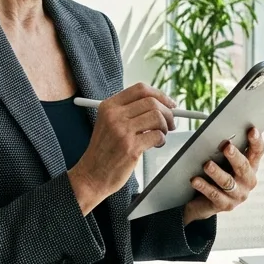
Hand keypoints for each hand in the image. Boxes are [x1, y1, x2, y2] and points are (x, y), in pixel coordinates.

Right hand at [67, 83, 176, 213]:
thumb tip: (161, 105)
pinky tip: (155, 145)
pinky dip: (161, 140)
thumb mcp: (109, 123)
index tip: (169, 104)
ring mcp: (122, 131)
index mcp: (108, 106)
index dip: (159, 95)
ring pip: (157, 117)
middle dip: (167, 112)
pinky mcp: (130, 147)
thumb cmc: (104, 150)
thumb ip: (130, 112)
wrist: (92, 174)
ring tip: (160, 135)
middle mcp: (114, 115)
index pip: (140, 89)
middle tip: (170, 123)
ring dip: (165, 127)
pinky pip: (157, 135)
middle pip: (151, 102)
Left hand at [183, 126, 263, 224]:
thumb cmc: (216, 173)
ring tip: (207, 165)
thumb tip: (220, 134)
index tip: (252, 130)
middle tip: (226, 146)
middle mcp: (247, 181)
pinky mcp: (225, 205)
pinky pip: (214, 195)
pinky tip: (195, 180)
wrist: (205, 201)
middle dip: (235, 156)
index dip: (256, 141)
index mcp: (251, 166)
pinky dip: (204, 186)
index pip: (257, 152)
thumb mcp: (224, 160)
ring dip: (217, 172)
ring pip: (228, 182)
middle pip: (243, 167)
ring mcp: (238, 195)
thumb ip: (226, 149)